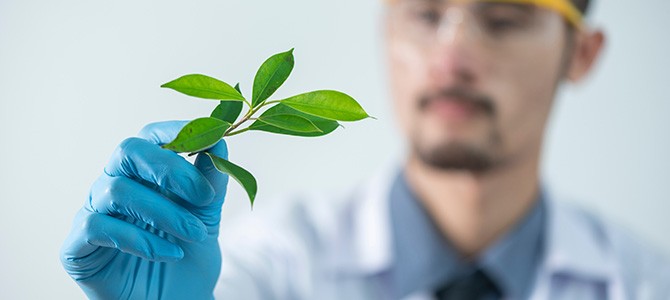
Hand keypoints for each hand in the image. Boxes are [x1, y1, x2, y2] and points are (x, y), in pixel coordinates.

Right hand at [60, 121, 227, 299]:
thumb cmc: (188, 255)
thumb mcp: (207, 216)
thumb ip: (211, 181)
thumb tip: (219, 139)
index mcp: (144, 173)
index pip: (151, 136)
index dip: (176, 131)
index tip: (210, 139)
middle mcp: (115, 185)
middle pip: (127, 151)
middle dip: (169, 168)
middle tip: (202, 195)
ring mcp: (93, 212)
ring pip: (118, 191)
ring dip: (164, 212)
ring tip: (194, 234)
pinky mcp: (77, 245)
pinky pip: (97, 227)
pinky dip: (138, 239)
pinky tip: (168, 254)